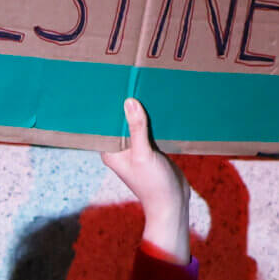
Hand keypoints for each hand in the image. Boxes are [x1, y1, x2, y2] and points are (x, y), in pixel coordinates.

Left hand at [103, 97, 191, 264]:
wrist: (173, 203)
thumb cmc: (153, 184)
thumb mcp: (143, 154)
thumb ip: (137, 128)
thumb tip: (129, 101)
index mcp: (111, 150)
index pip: (105, 122)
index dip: (107, 104)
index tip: (109, 82)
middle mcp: (120, 148)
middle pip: (120, 121)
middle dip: (124, 104)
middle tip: (128, 75)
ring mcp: (135, 148)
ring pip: (135, 123)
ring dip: (140, 110)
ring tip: (142, 83)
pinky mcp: (150, 149)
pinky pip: (148, 129)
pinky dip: (151, 119)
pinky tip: (156, 103)